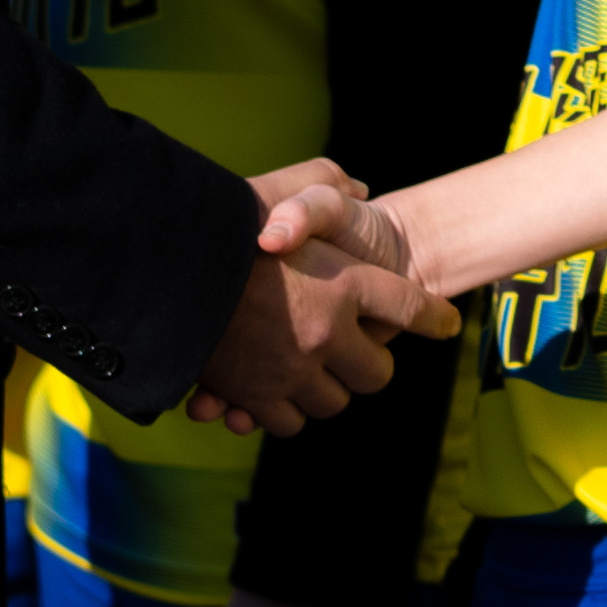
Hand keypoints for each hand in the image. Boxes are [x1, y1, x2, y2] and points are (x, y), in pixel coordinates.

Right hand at [188, 180, 447, 434]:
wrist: (160, 265)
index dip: (431, 317)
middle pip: (377, 374)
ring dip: (324, 388)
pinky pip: (287, 421)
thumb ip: (323, 185)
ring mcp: (291, 370)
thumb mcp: (277, 186)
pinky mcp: (254, 396)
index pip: (409, 306)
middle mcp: (325, 333)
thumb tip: (361, 190)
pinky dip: (282, 410)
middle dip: (368, 364)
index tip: (446, 325)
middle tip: (354, 351)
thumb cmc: (217, 223)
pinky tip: (273, 388)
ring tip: (308, 369)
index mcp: (341, 281)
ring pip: (332, 402)